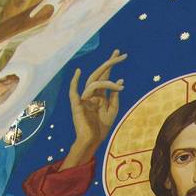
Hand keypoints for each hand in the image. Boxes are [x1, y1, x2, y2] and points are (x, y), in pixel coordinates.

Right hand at [63, 49, 126, 166]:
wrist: (92, 141)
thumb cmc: (101, 128)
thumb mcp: (112, 110)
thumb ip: (115, 96)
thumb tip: (119, 79)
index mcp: (99, 95)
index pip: (105, 76)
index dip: (112, 65)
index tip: (121, 55)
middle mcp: (91, 93)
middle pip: (99, 74)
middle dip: (110, 63)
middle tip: (120, 54)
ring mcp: (84, 97)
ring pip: (95, 83)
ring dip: (108, 83)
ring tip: (120, 86)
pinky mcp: (76, 104)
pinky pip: (73, 91)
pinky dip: (74, 82)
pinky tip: (78, 72)